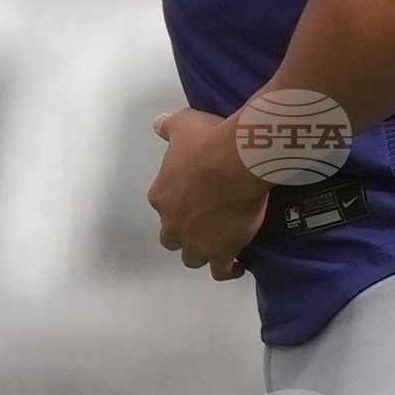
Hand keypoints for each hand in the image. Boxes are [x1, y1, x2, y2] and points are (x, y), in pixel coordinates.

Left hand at [148, 105, 268, 279]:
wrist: (236, 162)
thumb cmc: (208, 142)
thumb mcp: (183, 125)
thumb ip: (168, 127)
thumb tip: (158, 123)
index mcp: (161, 195)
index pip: (162, 205)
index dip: (177, 202)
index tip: (194, 197)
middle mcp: (173, 223)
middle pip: (172, 238)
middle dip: (184, 234)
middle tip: (204, 224)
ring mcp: (195, 241)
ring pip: (192, 258)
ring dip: (203, 252)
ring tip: (221, 244)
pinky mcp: (220, 252)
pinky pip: (220, 271)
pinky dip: (227, 270)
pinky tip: (237, 265)